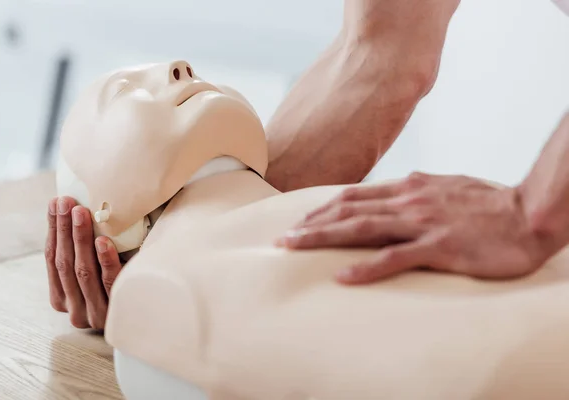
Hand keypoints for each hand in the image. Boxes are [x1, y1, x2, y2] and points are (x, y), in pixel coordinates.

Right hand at [45, 197, 121, 328]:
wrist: (155, 312)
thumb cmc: (125, 283)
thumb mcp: (98, 273)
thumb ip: (85, 253)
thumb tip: (76, 210)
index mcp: (62, 299)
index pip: (53, 260)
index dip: (53, 230)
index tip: (55, 204)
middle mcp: (74, 310)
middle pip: (65, 264)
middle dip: (64, 230)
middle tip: (67, 202)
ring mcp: (94, 315)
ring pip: (83, 271)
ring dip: (81, 238)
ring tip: (82, 213)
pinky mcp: (116, 313)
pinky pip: (110, 283)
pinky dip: (105, 260)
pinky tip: (104, 241)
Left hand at [276, 173, 555, 283]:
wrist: (530, 213)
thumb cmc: (490, 204)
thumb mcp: (444, 189)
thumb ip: (415, 193)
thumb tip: (392, 196)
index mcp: (410, 188)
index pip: (355, 196)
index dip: (323, 208)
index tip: (301, 220)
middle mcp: (409, 201)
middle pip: (348, 210)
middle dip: (311, 223)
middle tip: (283, 238)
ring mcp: (422, 223)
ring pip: (361, 228)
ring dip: (324, 237)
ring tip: (294, 247)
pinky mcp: (440, 247)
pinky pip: (395, 258)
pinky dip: (366, 268)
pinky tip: (343, 277)